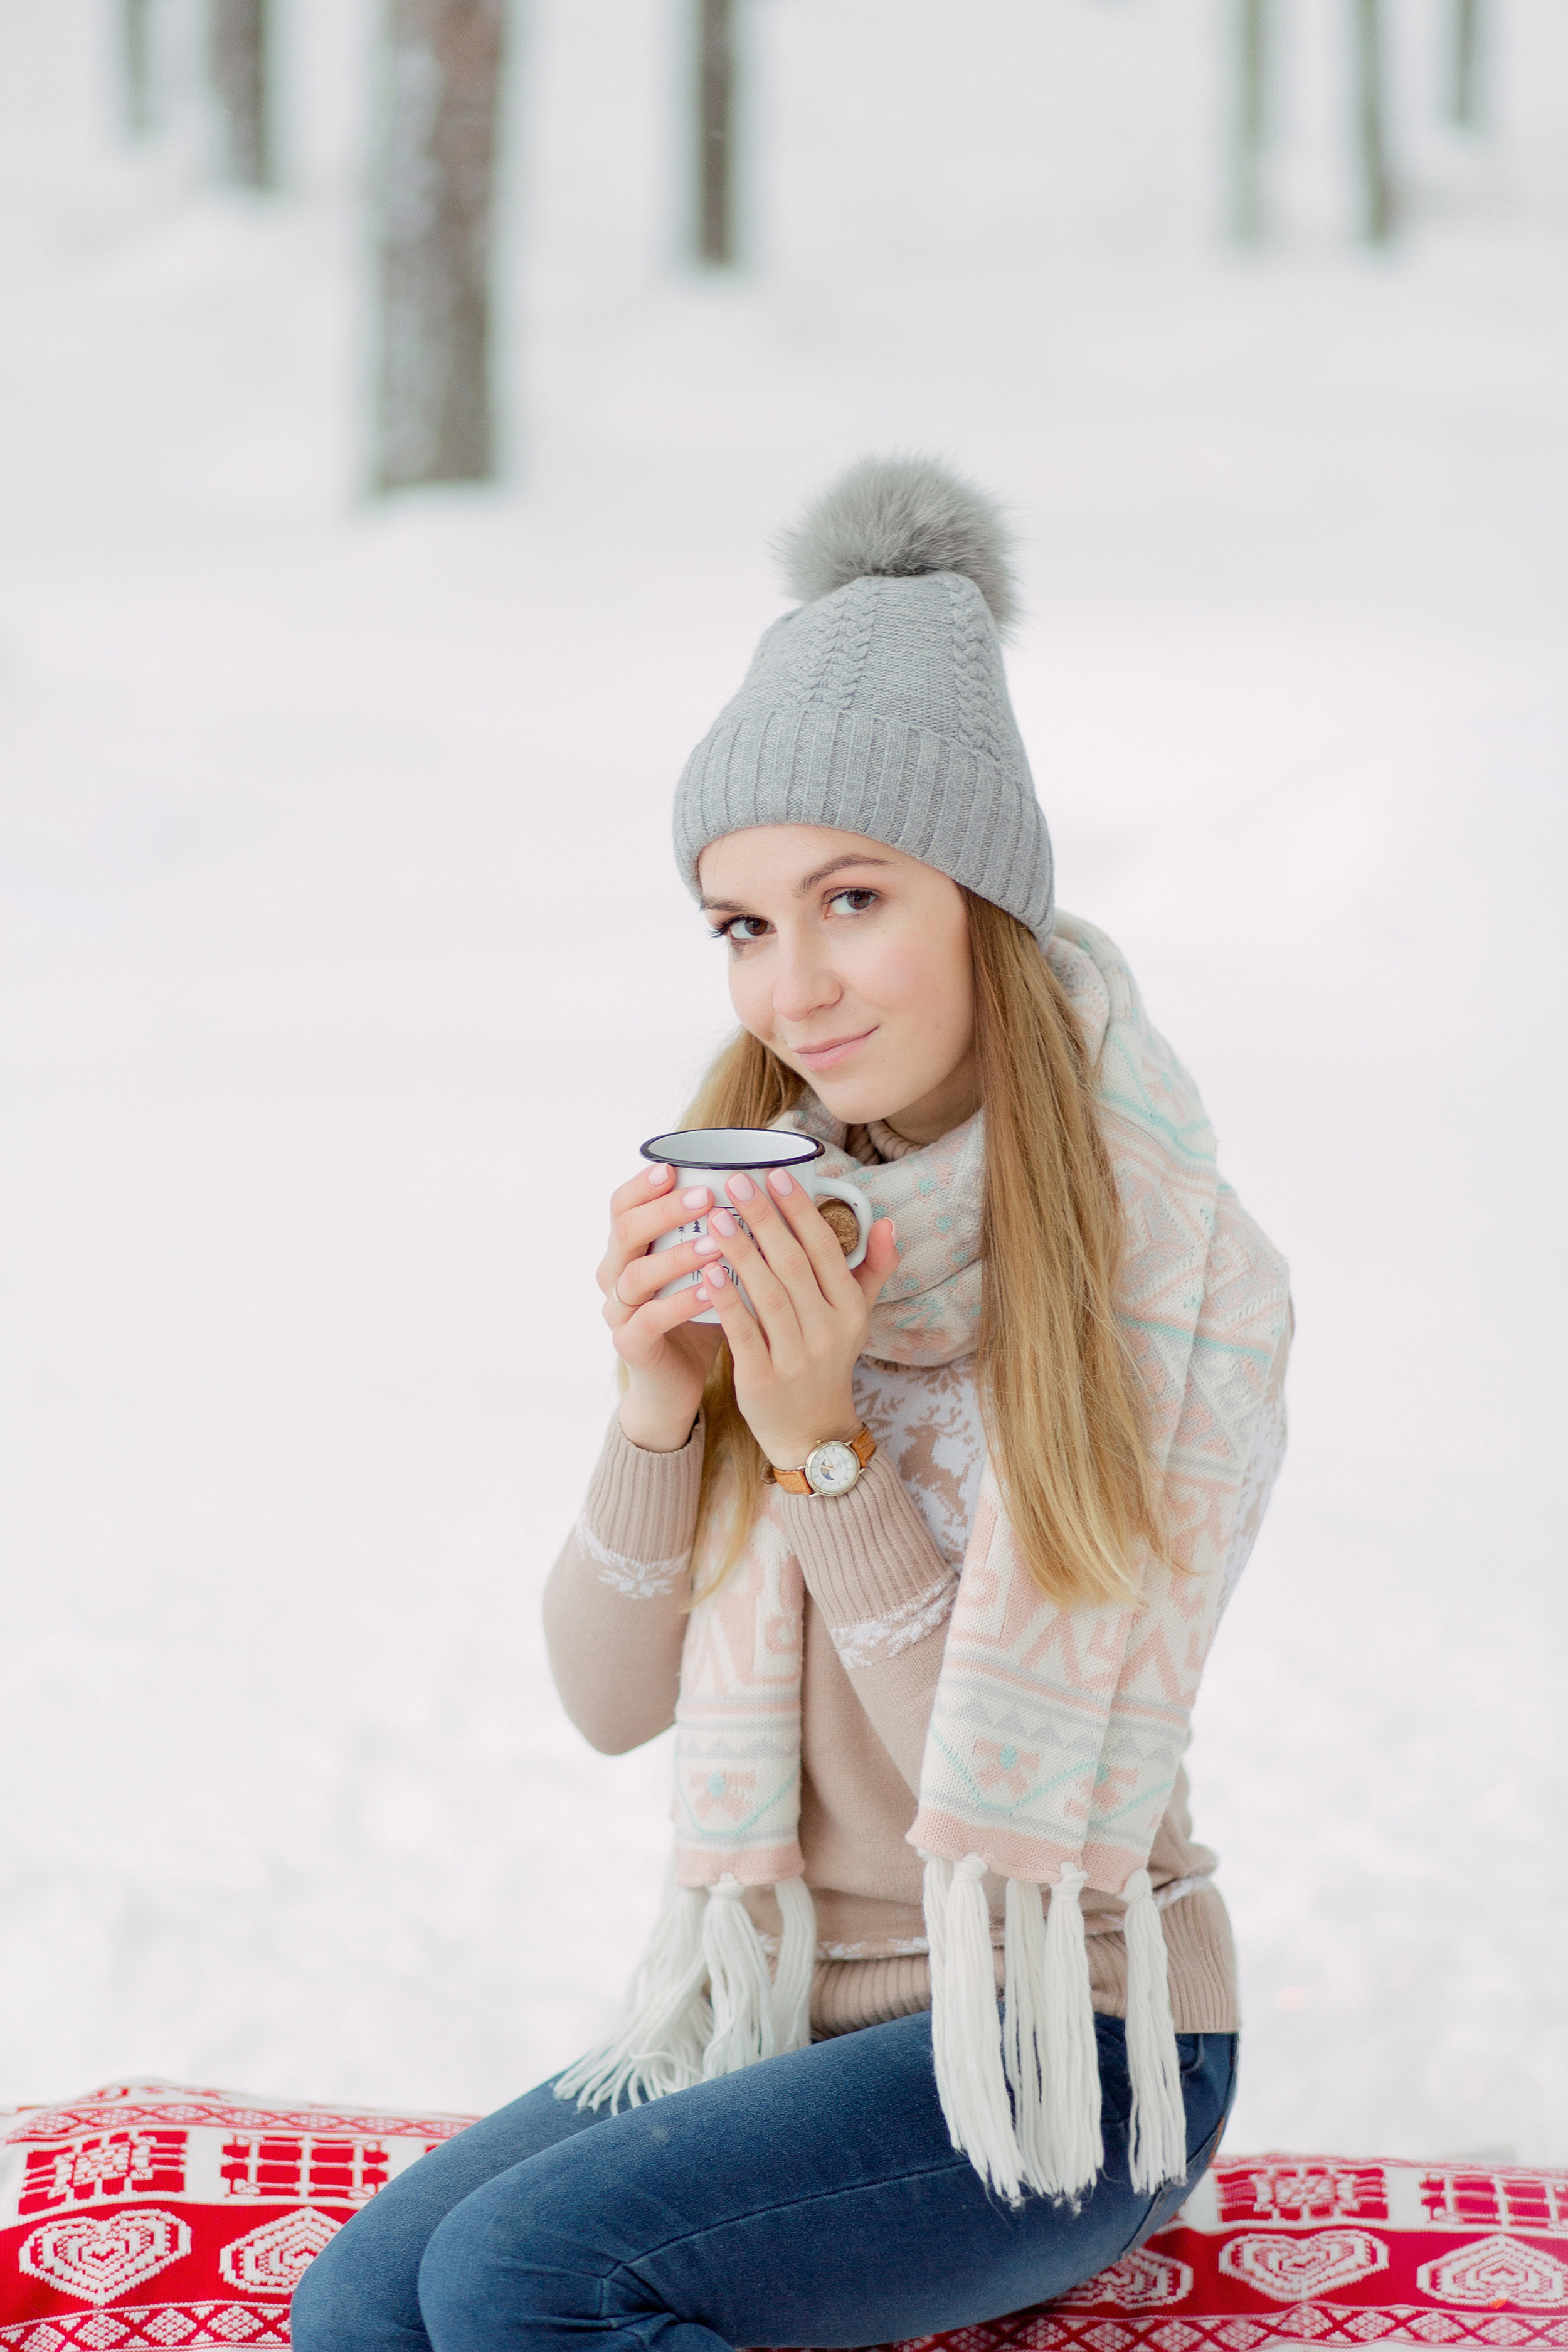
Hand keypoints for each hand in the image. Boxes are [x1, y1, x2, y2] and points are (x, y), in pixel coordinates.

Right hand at [600, 1164, 724, 1450]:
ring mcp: (618, 1310)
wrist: (677, 1384)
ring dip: (677, 1256)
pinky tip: (711, 1291)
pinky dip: (680, 1303)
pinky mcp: (630, 1344)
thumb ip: (723, 1231)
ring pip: (636, 1275)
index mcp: (630, 1248)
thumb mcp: (709, 1267)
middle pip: (624, 1231)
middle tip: (704, 1198)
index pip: (623, 1205)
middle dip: (664, 1211)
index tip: (674, 1166)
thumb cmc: (701, 1315)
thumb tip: (771, 1187)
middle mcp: (616, 1274)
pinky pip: (649, 1319)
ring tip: (715, 1244)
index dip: (643, 1184)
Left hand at [690, 1169, 898, 1470]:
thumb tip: (888, 1222)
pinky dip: (726, 1301)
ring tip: (716, 1217)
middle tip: (736, 1181)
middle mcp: (828, 1332)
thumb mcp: (857, 1318)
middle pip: (794, 1265)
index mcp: (850, 1310)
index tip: (777, 1175)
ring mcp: (795, 1358)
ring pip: (767, 1295)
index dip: (801, 1212)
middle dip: (765, 1220)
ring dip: (741, 1252)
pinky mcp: (762, 1380)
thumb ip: (873, 1269)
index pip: (826, 1250)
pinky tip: (708, 1270)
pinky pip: (743, 1333)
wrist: (813, 1434)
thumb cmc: (828, 1362)